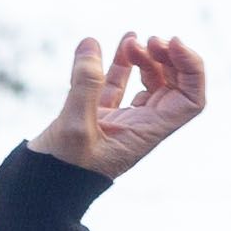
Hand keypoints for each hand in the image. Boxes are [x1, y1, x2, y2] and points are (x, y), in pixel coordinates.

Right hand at [27, 34, 207, 179]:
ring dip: (147, 58)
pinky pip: (121, 84)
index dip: (191, 70)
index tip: (172, 44)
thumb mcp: (74, 126)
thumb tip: (91, 44)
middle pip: (175, 88)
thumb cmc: (60, 171)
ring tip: (132, 40)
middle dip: (170, 59)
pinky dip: (124, 63)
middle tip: (152, 40)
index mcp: (147, 133)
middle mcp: (141, 127)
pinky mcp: (99, 116)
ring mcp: (122, 121)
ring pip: (150, 83)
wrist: (39, 190)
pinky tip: (123, 41)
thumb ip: (84, 85)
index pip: (190, 101)